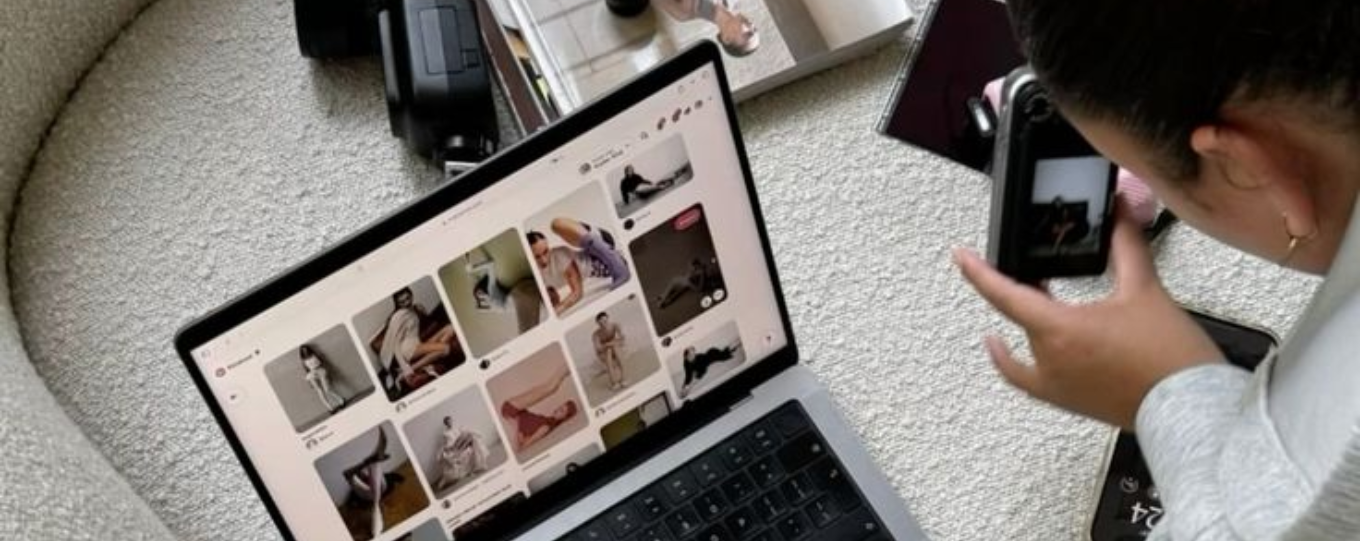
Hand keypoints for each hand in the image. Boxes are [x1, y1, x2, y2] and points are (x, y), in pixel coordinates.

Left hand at [953, 202, 1222, 428]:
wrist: (1191, 408)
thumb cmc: (1169, 358)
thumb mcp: (1146, 289)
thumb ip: (1126, 244)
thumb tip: (1121, 210)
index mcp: (1060, 330)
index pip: (1005, 294)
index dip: (978, 272)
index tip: (960, 256)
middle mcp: (1049, 359)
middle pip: (1018, 314)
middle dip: (1022, 286)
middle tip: (1032, 265)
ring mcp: (1055, 383)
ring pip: (1022, 344)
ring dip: (1025, 318)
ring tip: (1035, 294)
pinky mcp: (1067, 400)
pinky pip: (1025, 378)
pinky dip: (1011, 361)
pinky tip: (1006, 349)